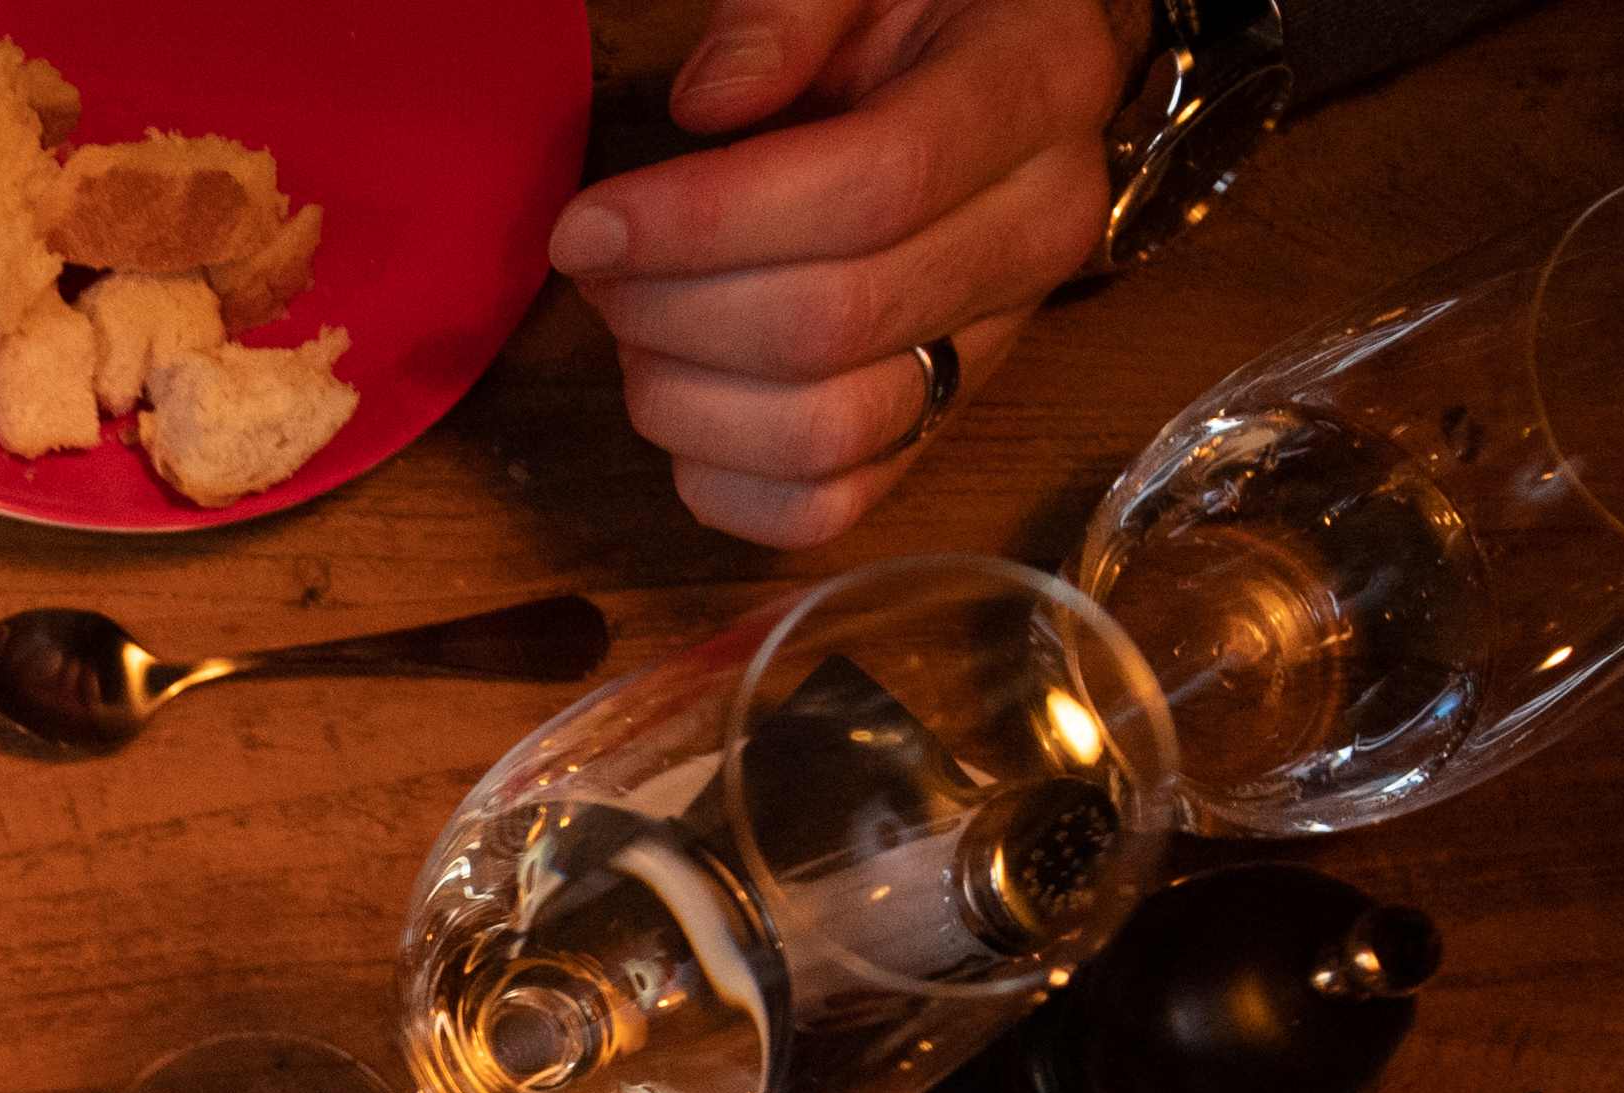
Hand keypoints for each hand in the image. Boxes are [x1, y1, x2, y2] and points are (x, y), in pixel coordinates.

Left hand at [552, 0, 1140, 544]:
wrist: (997, 75)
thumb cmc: (911, 13)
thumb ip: (784, 11)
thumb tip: (708, 103)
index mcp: (1035, 90)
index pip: (872, 189)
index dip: (704, 222)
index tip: (584, 224)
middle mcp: (1039, 233)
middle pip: (831, 323)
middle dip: (669, 308)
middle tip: (594, 265)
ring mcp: (995, 345)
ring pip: (824, 433)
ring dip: (680, 397)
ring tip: (630, 324)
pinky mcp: (937, 428)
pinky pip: (824, 512)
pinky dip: (718, 481)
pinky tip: (676, 400)